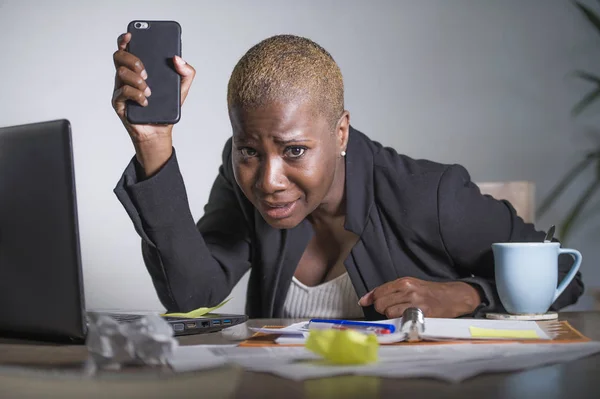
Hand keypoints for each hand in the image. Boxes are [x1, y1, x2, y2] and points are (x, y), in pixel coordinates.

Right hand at [111, 32, 195, 176]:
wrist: (160, 131)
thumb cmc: (166, 108)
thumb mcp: (182, 89)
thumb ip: (186, 72)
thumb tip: (178, 58)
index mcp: (139, 69)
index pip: (127, 48)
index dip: (126, 39)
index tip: (132, 36)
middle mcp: (127, 76)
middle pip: (119, 56)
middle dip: (133, 60)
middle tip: (146, 72)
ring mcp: (121, 88)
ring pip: (120, 72)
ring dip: (137, 79)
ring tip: (149, 90)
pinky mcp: (118, 102)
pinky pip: (122, 91)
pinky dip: (136, 95)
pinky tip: (145, 101)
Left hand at [358, 277, 480, 317]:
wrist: (452, 297)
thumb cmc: (428, 292)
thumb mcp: (409, 285)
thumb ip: (387, 290)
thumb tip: (364, 300)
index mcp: (404, 282)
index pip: (379, 292)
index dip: (371, 299)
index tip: (366, 303)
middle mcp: (408, 290)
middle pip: (381, 304)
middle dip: (381, 309)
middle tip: (390, 308)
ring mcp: (415, 303)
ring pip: (389, 313)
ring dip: (391, 316)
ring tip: (400, 313)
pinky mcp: (421, 314)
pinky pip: (401, 320)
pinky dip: (400, 321)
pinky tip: (406, 318)